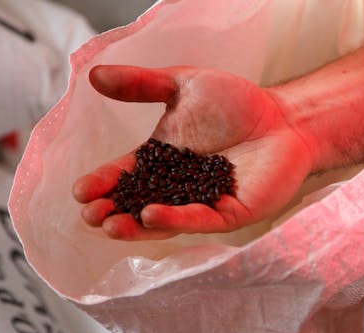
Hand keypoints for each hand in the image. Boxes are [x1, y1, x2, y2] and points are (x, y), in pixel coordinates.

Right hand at [72, 65, 314, 239]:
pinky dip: (174, 219)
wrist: (282, 117)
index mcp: (161, 159)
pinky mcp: (227, 213)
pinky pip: (197, 218)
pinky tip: (150, 215)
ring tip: (109, 225)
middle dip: (112, 211)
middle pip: (137, 203)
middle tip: (90, 214)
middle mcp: (176, 185)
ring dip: (134, 226)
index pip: (125, 174)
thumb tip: (94, 76)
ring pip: (162, 220)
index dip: (103, 183)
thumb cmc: (236, 102)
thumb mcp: (182, 85)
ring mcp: (200, 202)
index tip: (80, 190)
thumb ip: (142, 84)